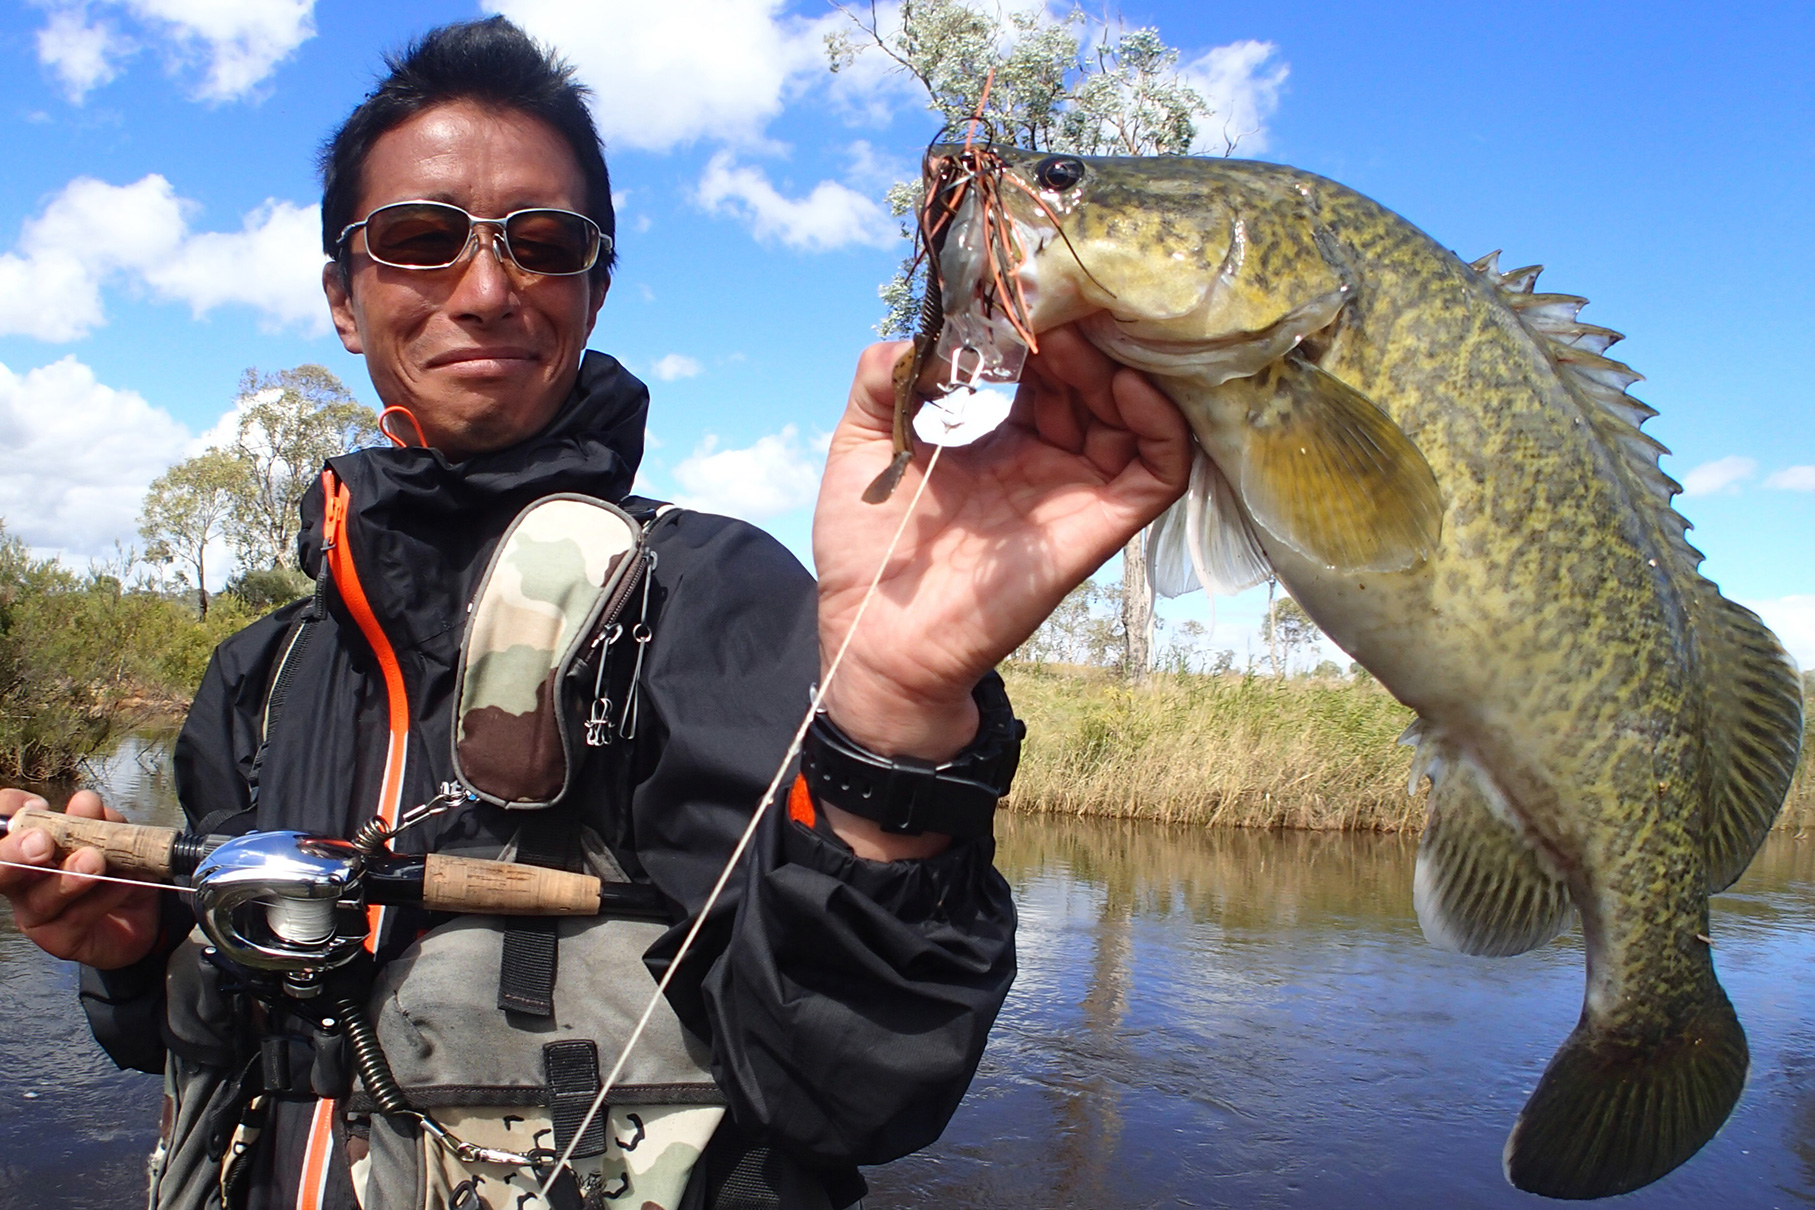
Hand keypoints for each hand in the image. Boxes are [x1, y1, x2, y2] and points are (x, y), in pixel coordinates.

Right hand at [0, 788, 162, 969]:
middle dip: (14, 851)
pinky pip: (77, 918)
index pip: (4, 826)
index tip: (36, 805)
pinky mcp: (59, 939)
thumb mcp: (114, 838)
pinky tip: (123, 885)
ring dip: (68, 876)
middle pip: (2, 868)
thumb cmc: (117, 872)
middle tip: (42, 841)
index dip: (9, 811)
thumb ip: (98, 821)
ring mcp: (37, 912)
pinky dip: (104, 897)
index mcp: (29, 848)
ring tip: (94, 861)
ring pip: (40, 898)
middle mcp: (24, 881)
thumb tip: (84, 803)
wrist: (143, 916)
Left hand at [811, 326, 1190, 854]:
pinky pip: (1160, 468)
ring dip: (1118, 363)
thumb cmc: (866, 552)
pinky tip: (1121, 383)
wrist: (877, 639)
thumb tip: (916, 333)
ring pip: (1135, 409)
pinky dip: (1158, 419)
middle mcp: (1046, 456)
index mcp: (997, 435)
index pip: (1043, 362)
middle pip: (1095, 375)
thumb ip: (882, 382)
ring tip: (1080, 338)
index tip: (1022, 286)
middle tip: (1061, 298)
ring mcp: (1076, 490)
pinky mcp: (1098, 526)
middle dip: (1084, 330)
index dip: (1039, 322)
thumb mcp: (861, 446)